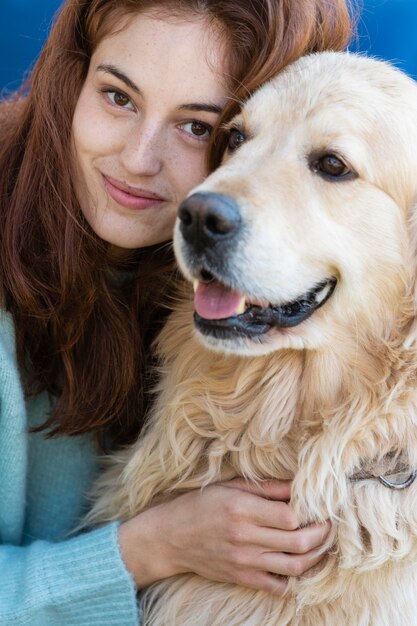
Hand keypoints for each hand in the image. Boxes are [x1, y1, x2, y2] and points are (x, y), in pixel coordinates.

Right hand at [118, 479, 330, 594]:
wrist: (171, 537)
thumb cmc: (200, 505)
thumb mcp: (230, 486)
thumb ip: (265, 488)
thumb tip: (297, 486)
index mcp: (243, 509)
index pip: (290, 516)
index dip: (310, 513)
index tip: (318, 506)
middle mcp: (245, 537)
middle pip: (298, 542)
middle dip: (322, 535)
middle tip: (329, 526)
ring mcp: (244, 561)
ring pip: (294, 567)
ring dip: (316, 557)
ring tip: (321, 544)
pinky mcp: (242, 577)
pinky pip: (278, 586)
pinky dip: (294, 579)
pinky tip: (300, 565)